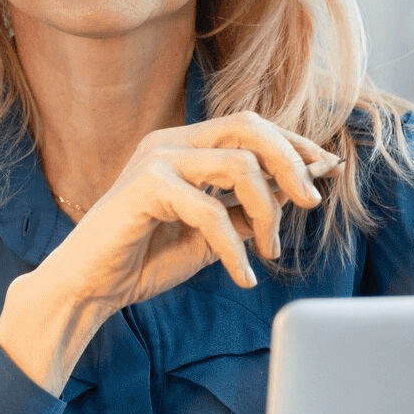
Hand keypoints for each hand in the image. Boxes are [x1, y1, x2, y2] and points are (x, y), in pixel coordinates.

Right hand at [0, 113, 338, 393]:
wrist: (88, 287)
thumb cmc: (144, 259)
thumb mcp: (211, 233)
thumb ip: (247, 210)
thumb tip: (300, 191)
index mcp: (186, 146)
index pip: (250, 127)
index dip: (293, 145)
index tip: (325, 171)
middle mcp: (171, 142)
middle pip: (250, 128)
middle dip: (290, 162)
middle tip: (311, 202)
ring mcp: (156, 159)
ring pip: (239, 166)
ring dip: (267, 212)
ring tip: (268, 251)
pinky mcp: (145, 187)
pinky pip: (210, 211)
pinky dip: (234, 248)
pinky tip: (242, 276)